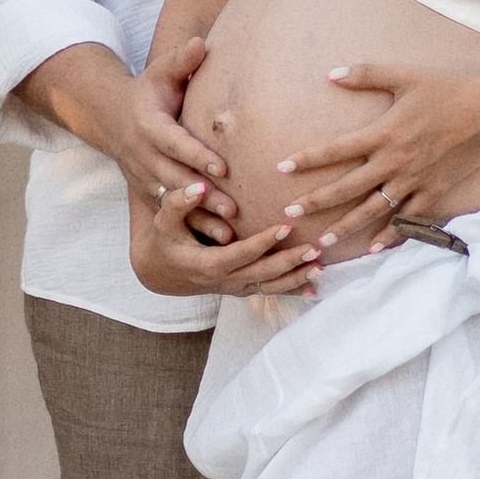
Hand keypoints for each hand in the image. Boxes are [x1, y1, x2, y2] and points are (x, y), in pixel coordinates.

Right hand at [27, 36, 237, 225]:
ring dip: (200, 220)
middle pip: (176, 179)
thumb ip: (182, 60)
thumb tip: (201, 42)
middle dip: (204, 197)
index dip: (198, 156)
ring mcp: (144, 177)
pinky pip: (171, 214)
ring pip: (174, 203)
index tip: (224, 169)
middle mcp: (144, 155)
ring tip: (230, 236)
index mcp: (149, 126)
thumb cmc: (148, 91)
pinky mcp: (148, 192)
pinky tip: (219, 245)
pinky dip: (192, 228)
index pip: (176, 143)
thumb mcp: (161, 72)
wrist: (111, 117)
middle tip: (234, 210)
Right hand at [130, 175, 324, 300]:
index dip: (263, 241)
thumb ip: (179, 203)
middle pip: (262, 274)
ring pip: (269, 288)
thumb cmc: (163, 241)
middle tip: (314, 248)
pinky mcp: (240, 289)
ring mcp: (234, 288)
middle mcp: (224, 281)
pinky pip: (269, 292)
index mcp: (207, 265)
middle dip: (289, 262)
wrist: (158, 272)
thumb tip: (200, 186)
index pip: (241, 254)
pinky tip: (314, 288)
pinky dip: (292, 291)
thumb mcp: (163, 221)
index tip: (284, 225)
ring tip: (321, 268)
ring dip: (296, 279)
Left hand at [270, 64, 479, 249]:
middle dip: (315, 202)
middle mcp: (394, 162)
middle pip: (346, 188)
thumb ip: (365, 74)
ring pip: (372, 210)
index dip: (307, 159)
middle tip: (288, 214)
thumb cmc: (445, 90)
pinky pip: (406, 219)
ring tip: (322, 242)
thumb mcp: (404, 76)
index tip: (281, 167)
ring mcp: (413, 181)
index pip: (335, 150)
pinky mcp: (433, 192)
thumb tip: (329, 73)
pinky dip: (389, 235)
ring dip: (345, 227)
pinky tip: (371, 248)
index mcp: (383, 133)